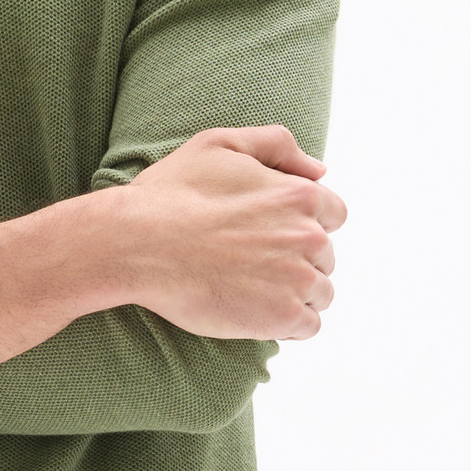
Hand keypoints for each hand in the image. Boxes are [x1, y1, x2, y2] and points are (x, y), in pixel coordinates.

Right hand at [112, 124, 346, 341]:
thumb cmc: (172, 193)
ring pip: (319, 292)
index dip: (302, 224)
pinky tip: (256, 313)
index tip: (270, 233)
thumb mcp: (220, 144)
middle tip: (251, 262)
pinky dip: (288, 324)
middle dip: (296, 259)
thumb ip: (276, 145)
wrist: (138, 244)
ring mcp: (298, 278)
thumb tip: (320, 171)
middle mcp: (309, 236)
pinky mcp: (282, 316)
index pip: (332, 215)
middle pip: (325, 256)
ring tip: (251, 290)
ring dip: (294, 293)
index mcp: (300, 194)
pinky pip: (308, 326)